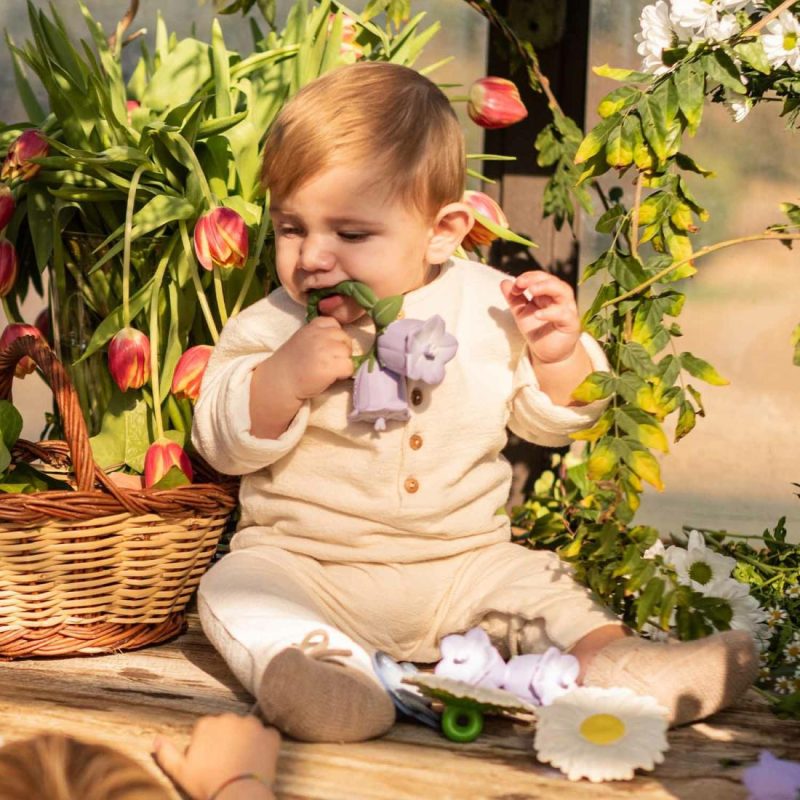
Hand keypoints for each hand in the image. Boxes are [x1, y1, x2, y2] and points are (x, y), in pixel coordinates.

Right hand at [153, 713, 279, 799]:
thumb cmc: (206, 784)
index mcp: (207, 723)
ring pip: (248, 730)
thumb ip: (166, 753)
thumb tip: (155, 739)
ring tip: (242, 764)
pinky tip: (258, 762)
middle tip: (226, 765)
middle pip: (228, 727)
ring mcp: (253, 724)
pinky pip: (268, 737)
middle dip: (227, 740)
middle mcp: (230, 717)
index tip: (209, 763)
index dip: (207, 747)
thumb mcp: (180, 772)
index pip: (207, 730)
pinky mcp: (270, 734)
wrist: (238, 795)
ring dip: (246, 741)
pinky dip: (265, 746)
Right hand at [273, 316, 354, 399]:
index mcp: (312, 327)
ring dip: (343, 362)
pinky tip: (332, 377)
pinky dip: (344, 374)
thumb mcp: (303, 339)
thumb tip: (340, 341)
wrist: (279, 382)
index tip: (326, 348)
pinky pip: (349, 367)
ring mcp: (326, 350)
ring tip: (330, 369)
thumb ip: (319, 335)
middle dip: (341, 349)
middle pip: (345, 338)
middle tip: (330, 361)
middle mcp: (320, 336)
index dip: (334, 337)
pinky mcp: (331, 367)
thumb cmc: (292, 364)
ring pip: (348, 352)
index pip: (334, 324)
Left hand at [500, 271, 581, 363]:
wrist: (548, 352)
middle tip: (520, 282)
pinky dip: (551, 312)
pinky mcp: (571, 323)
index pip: (540, 277)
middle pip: (552, 280)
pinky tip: (537, 314)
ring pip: (563, 291)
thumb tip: (503, 282)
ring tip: (531, 291)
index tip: (514, 285)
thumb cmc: (537, 329)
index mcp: (548, 292)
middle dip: (536, 279)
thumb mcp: (521, 313)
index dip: (527, 277)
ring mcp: (567, 309)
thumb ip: (514, 298)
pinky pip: (564, 314)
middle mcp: (559, 297)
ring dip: (546, 287)